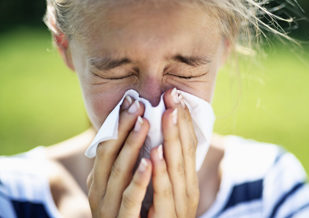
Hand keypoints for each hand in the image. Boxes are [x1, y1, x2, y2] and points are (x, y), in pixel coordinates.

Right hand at [86, 98, 151, 217]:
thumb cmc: (124, 212)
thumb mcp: (118, 186)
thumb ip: (121, 164)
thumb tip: (127, 135)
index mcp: (99, 180)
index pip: (105, 145)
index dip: (117, 124)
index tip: (131, 101)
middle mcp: (100, 191)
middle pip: (109, 154)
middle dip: (123, 128)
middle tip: (138, 104)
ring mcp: (108, 207)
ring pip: (118, 172)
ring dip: (131, 146)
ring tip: (144, 123)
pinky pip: (130, 199)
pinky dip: (139, 179)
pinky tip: (150, 161)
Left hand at [148, 88, 199, 217]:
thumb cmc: (157, 215)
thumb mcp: (164, 187)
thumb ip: (165, 167)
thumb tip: (158, 139)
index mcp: (186, 180)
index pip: (188, 145)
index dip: (183, 120)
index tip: (176, 96)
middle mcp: (187, 190)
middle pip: (185, 151)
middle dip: (179, 122)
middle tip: (173, 95)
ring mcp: (180, 205)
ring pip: (177, 167)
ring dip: (173, 139)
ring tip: (167, 114)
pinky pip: (164, 193)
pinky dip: (161, 172)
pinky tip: (156, 153)